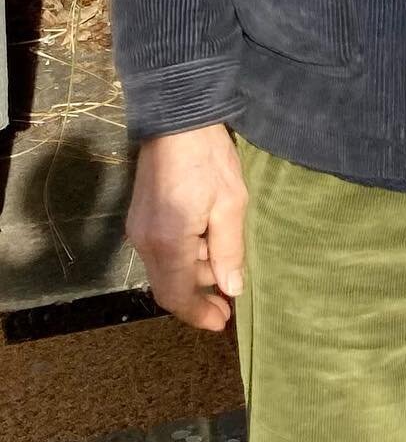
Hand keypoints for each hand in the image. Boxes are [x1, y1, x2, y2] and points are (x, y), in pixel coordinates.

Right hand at [126, 124, 247, 330]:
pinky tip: (207, 244)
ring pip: (165, 267)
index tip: (222, 322)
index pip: (177, 295)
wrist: (177, 118)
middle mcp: (145, 241)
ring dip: (194, 272)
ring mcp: (139, 228)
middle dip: (198, 295)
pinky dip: (185, 255)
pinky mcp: (141, 215)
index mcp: (168, 243)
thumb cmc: (209, 159)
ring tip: (225, 267)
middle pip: (168, 285)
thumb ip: (228, 250)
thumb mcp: (230, 203)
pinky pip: (161, 249)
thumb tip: (231, 289)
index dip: (198, 313)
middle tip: (228, 300)